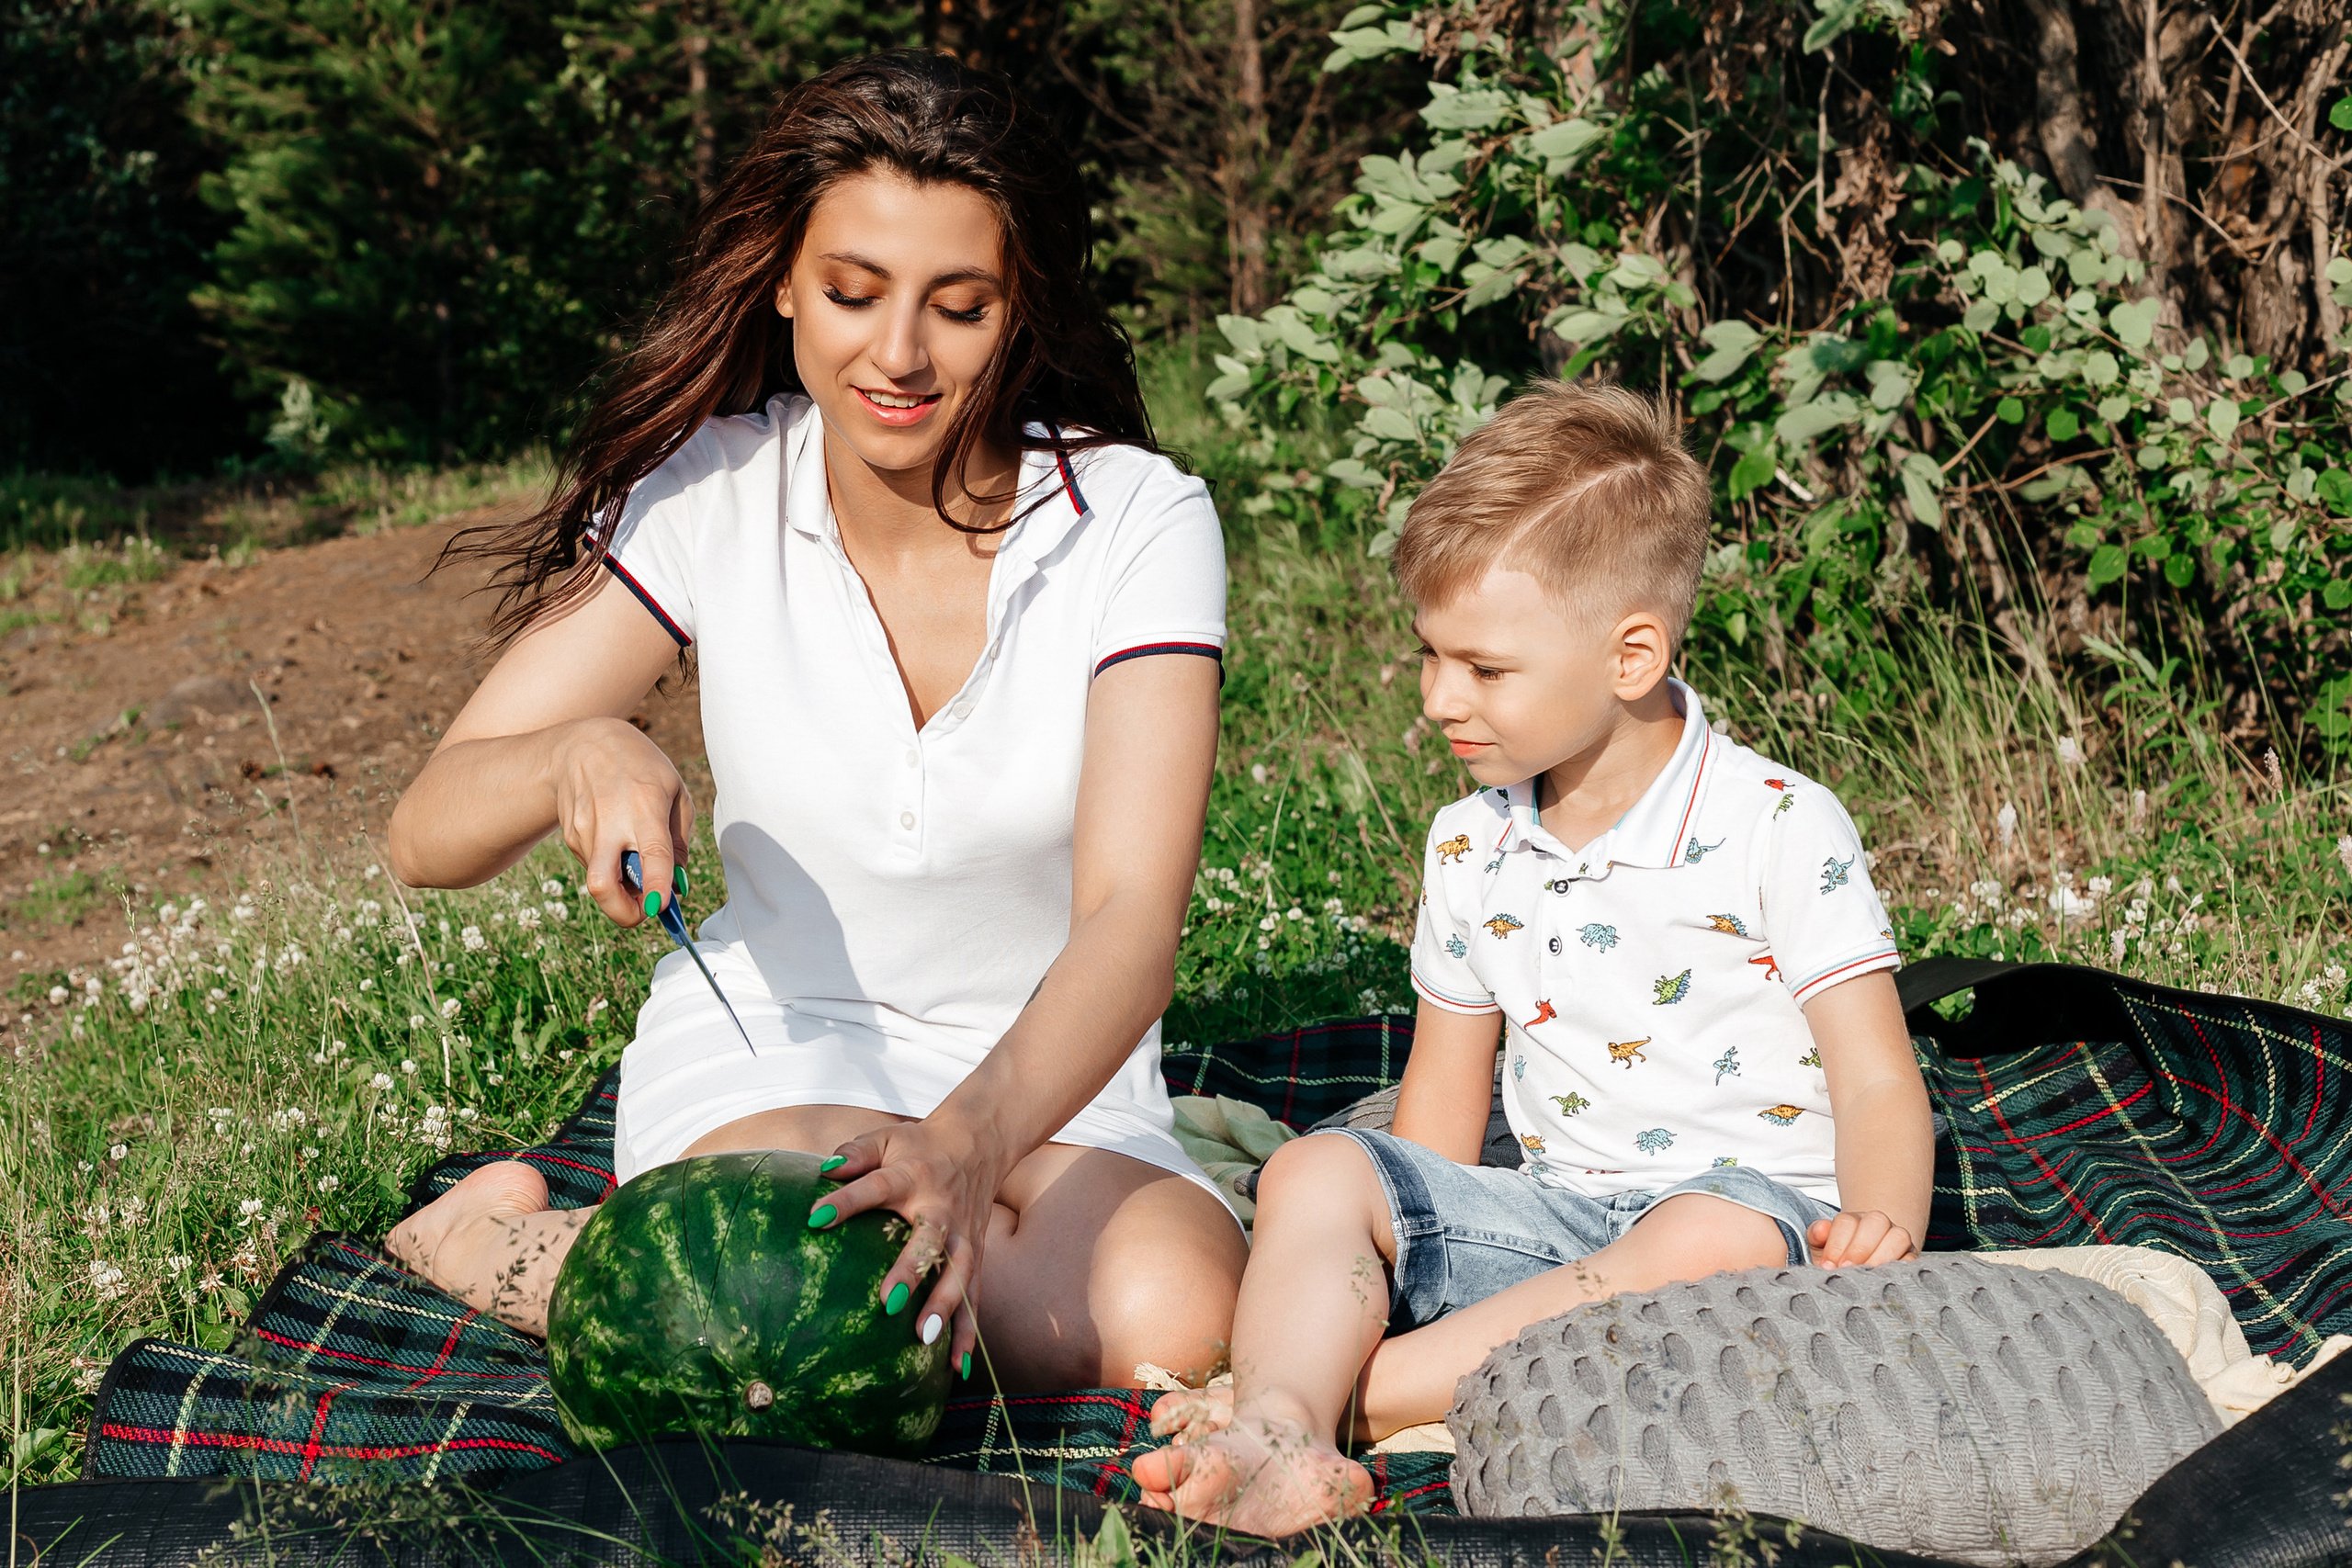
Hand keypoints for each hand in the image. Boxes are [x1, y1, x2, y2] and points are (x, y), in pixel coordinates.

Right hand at [550, 717, 693, 928]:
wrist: (582, 744)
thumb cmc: (640, 766)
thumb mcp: (674, 791)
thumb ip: (680, 839)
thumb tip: (677, 885)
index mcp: (645, 807)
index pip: (651, 855)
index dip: (656, 887)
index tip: (661, 908)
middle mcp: (610, 822)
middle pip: (603, 886)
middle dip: (624, 913)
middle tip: (645, 912)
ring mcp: (584, 832)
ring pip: (601, 881)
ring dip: (624, 887)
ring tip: (639, 863)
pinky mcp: (571, 837)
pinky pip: (595, 867)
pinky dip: (612, 869)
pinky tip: (618, 842)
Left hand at [809, 1117, 1007, 1377]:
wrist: (979, 1143)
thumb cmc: (918, 1145)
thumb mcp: (886, 1138)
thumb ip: (856, 1152)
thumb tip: (824, 1170)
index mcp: (912, 1176)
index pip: (877, 1187)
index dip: (846, 1201)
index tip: (814, 1218)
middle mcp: (942, 1208)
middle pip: (930, 1240)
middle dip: (912, 1270)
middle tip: (888, 1302)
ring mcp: (964, 1234)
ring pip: (961, 1273)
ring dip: (945, 1307)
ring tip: (924, 1341)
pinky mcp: (978, 1254)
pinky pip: (976, 1295)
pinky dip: (970, 1331)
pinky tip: (957, 1368)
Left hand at [1807, 1208, 1915, 1267]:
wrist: (1858, 1272)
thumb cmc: (1836, 1260)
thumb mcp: (1821, 1248)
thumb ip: (1817, 1236)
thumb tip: (1821, 1229)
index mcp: (1853, 1220)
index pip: (1846, 1222)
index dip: (1836, 1244)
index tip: (1828, 1266)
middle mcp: (1877, 1224)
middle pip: (1876, 1221)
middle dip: (1859, 1248)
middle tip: (1846, 1269)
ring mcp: (1897, 1239)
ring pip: (1898, 1236)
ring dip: (1882, 1256)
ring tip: (1867, 1275)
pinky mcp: (1911, 1257)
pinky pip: (1912, 1258)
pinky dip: (1902, 1267)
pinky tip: (1885, 1280)